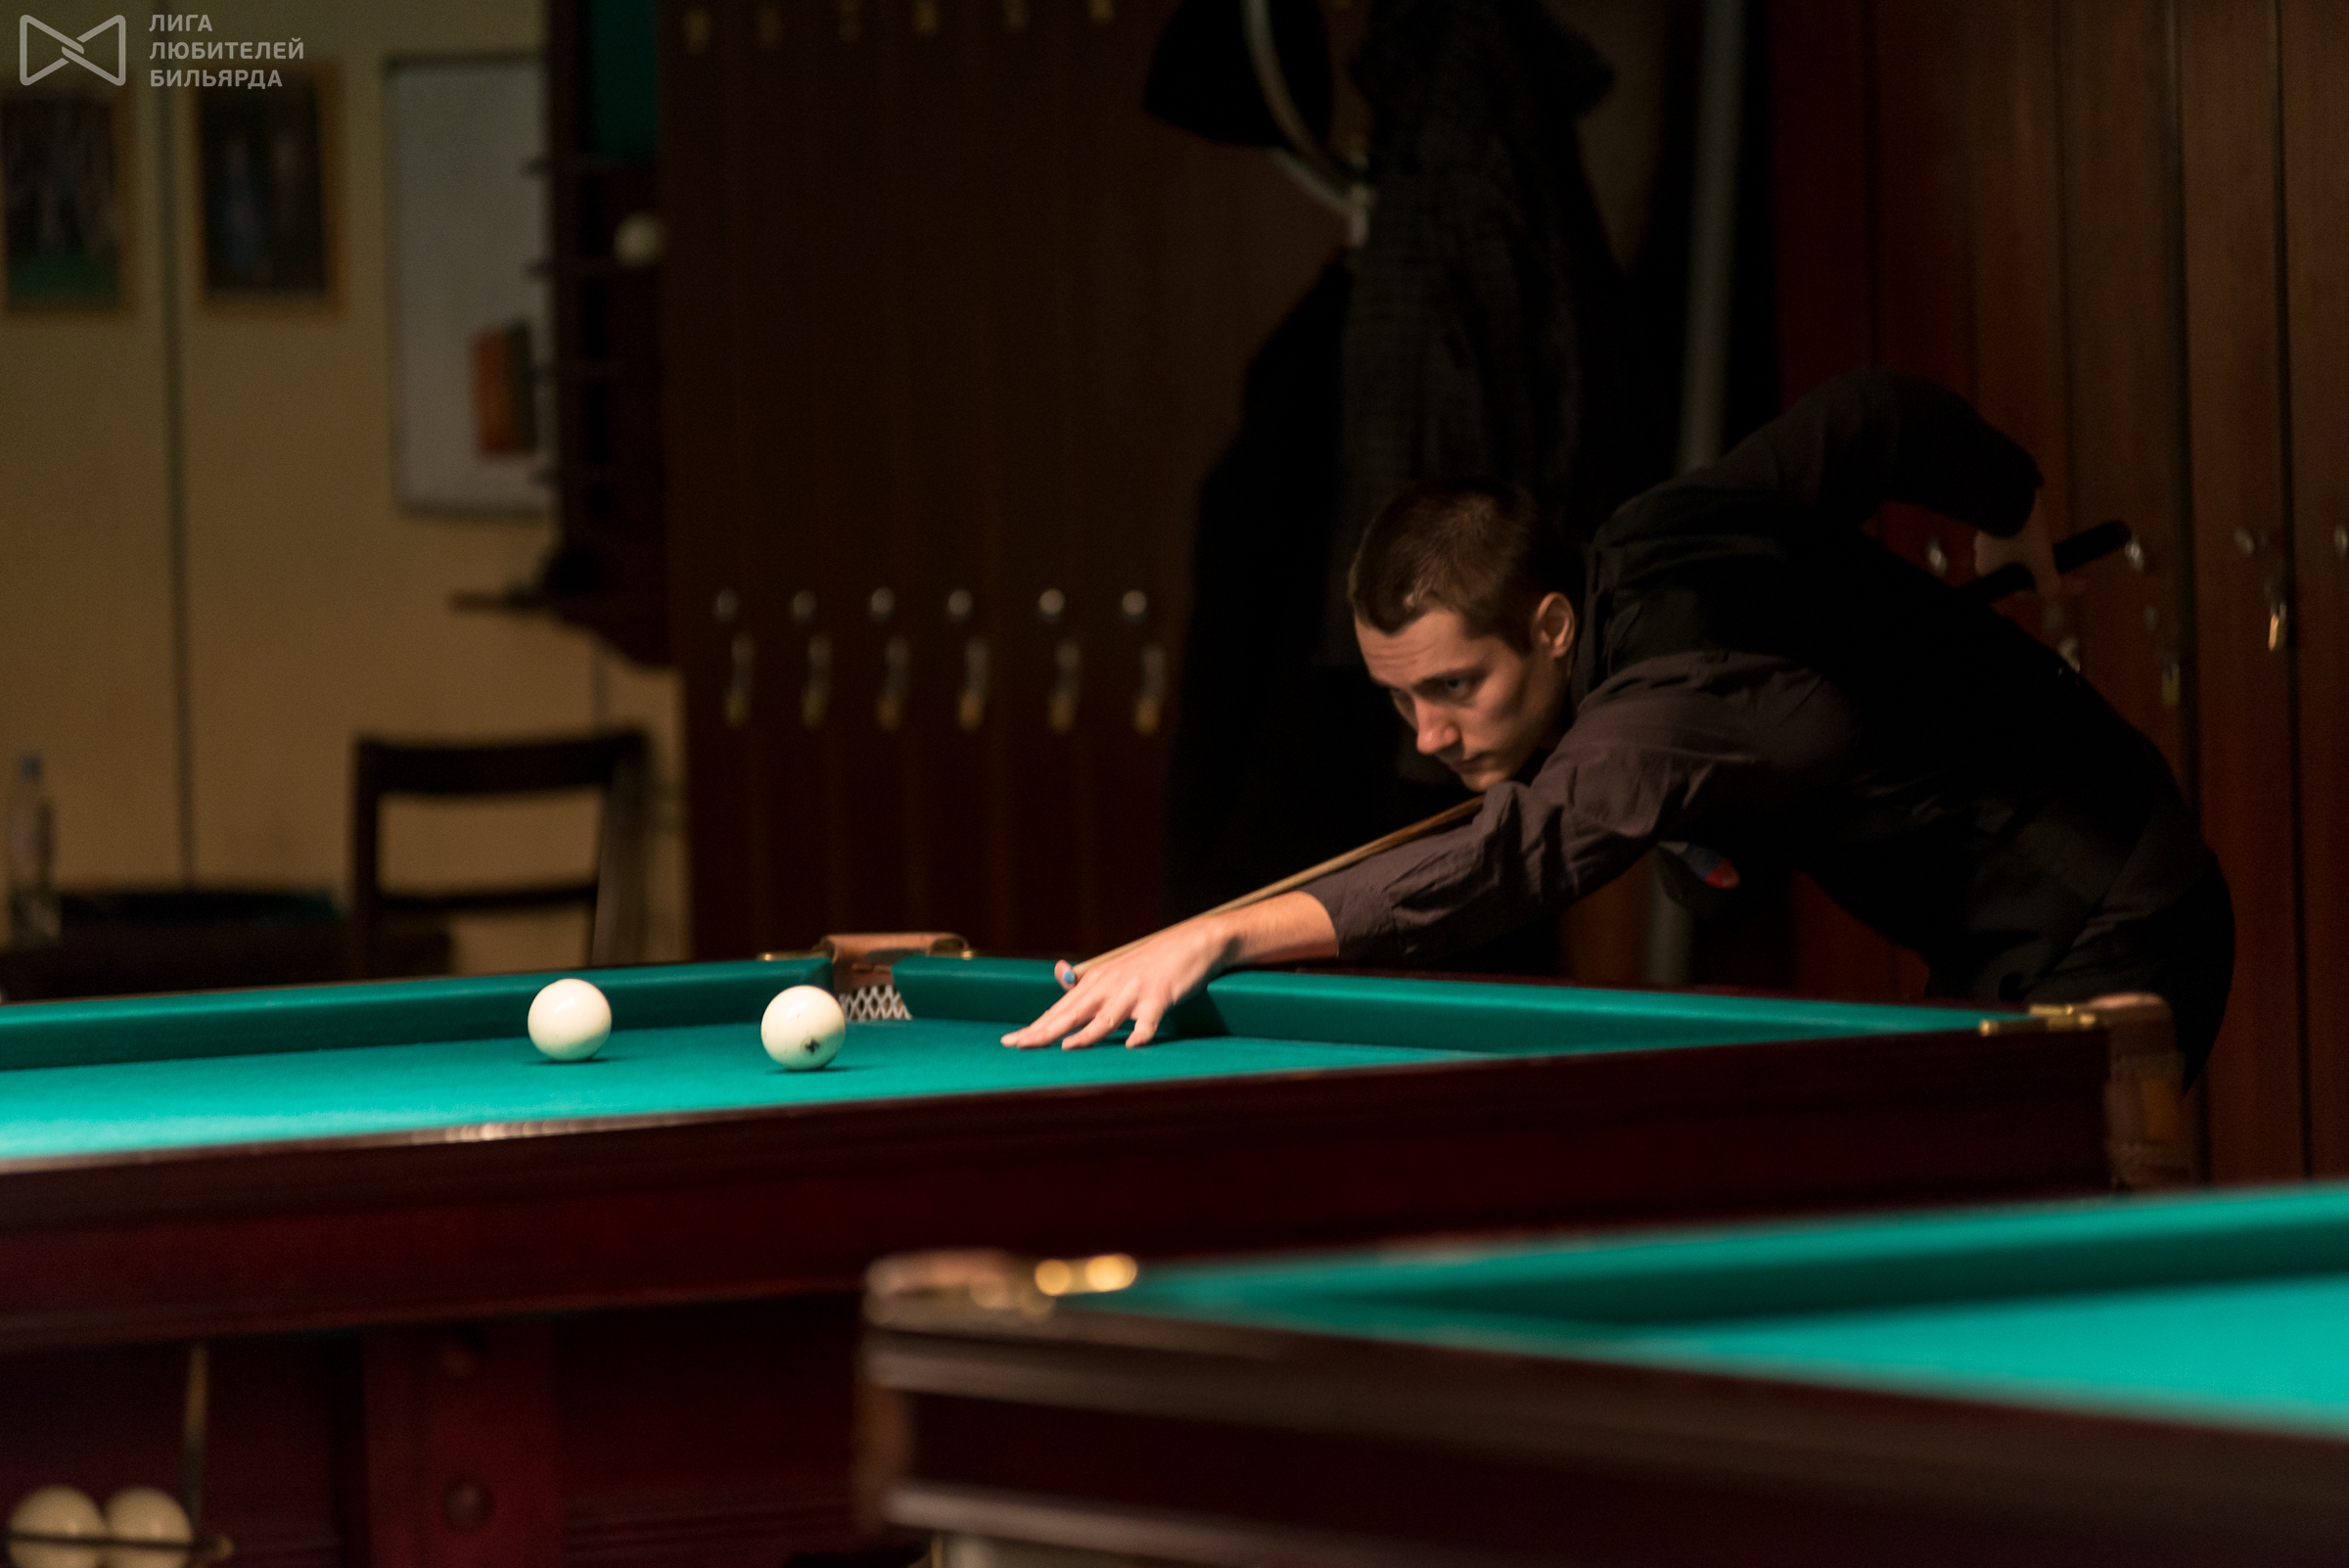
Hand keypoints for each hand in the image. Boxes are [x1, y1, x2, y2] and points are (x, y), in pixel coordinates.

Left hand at [1001, 916, 1232, 1049]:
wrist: (1192, 942)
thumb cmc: (1152, 962)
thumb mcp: (1115, 969)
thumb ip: (1089, 980)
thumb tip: (1061, 977)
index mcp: (1096, 981)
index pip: (1059, 1009)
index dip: (1035, 1026)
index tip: (1010, 1041)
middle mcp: (1109, 985)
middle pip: (1072, 1013)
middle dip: (1044, 1031)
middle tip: (1018, 1045)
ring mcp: (1134, 991)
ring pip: (1106, 1017)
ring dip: (1086, 1033)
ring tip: (1066, 1048)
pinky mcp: (1160, 996)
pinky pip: (1149, 1019)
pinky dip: (1141, 1032)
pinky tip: (1132, 1045)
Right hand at [1973, 498, 2068, 599]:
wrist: (2008, 493)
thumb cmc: (2020, 532)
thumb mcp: (2040, 561)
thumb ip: (2048, 582)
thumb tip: (2053, 594)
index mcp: (1990, 572)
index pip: (2022, 589)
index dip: (2049, 588)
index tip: (2072, 584)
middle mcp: (1987, 558)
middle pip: (2025, 572)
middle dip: (2050, 572)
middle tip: (2075, 571)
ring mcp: (1992, 539)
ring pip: (2023, 555)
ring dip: (2045, 556)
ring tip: (2066, 552)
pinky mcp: (2000, 522)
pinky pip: (2020, 539)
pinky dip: (2036, 541)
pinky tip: (2050, 537)